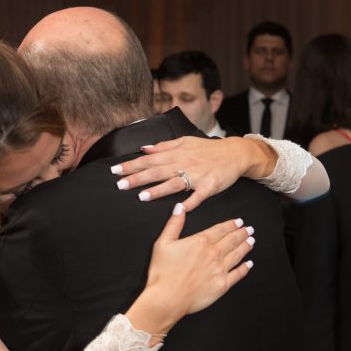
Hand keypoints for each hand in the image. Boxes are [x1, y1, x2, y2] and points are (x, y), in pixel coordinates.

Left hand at [111, 136, 275, 211]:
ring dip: (158, 190)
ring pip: (174, 183)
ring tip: (141, 196)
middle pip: (157, 171)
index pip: (149, 159)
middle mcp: (184, 163)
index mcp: (176, 153)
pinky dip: (189, 203)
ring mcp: (197, 176)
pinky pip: (198, 196)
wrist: (235, 153)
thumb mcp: (185, 141)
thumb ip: (163, 146)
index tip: (115, 171)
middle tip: (120, 185)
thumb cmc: (208, 149)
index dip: (131, 165)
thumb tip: (143, 148)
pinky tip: (179, 209)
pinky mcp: (209, 186)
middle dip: (137, 178)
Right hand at [131, 204, 253, 334]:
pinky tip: (249, 264)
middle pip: (232, 240)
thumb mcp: (163, 243)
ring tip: (251, 241)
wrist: (167, 298)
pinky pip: (238, 274)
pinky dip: (245, 268)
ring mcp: (220, 270)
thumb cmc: (162, 272)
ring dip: (245, 247)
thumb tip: (180, 207)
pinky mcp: (222, 285)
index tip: (238, 222)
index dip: (230, 225)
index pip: (220, 230)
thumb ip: (174, 224)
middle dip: (242, 233)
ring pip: (237, 255)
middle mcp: (214, 254)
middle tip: (249, 229)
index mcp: (201, 242)